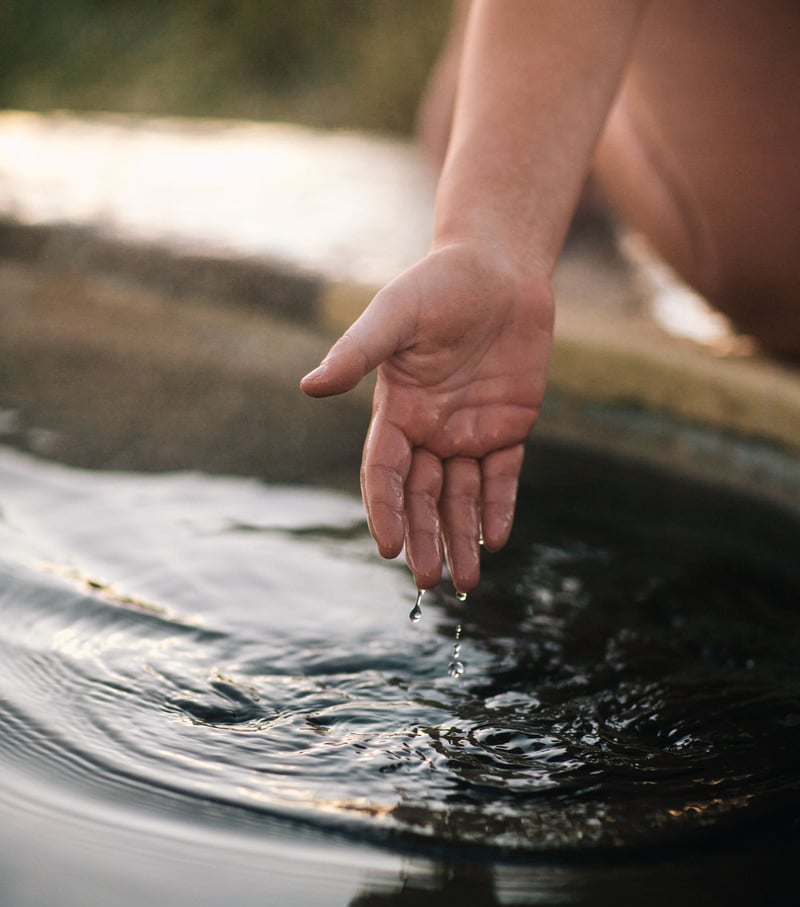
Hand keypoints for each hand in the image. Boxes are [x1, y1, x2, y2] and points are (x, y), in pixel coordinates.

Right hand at [300, 242, 552, 593]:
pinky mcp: (508, 427)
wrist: (498, 267)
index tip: (390, 548)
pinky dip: (499, 508)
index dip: (387, 511)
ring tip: (466, 582)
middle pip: (423, 498)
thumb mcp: (394, 316)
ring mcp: (469, 432)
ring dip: (462, 538)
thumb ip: (357, 354)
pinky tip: (497, 539)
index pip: (386, 474)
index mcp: (396, 412)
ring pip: (462, 498)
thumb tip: (310, 387)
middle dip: (425, 540)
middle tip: (427, 583)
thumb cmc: (437, 284)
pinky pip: (503, 477)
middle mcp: (429, 430)